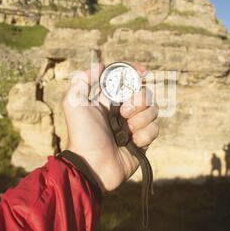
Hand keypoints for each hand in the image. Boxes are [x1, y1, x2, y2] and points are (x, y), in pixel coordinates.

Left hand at [62, 63, 158, 191]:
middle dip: (136, 101)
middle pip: (143, 92)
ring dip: (140, 120)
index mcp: (107, 99)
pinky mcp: (143, 140)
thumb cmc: (82, 135)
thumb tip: (99, 65)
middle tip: (123, 113)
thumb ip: (81, 81)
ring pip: (152, 109)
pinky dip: (144, 135)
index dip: (134, 71)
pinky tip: (132, 143)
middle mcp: (122, 110)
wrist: (93, 165)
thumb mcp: (74, 105)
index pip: (126, 78)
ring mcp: (134, 125)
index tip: (143, 71)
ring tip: (126, 132)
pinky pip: (155, 128)